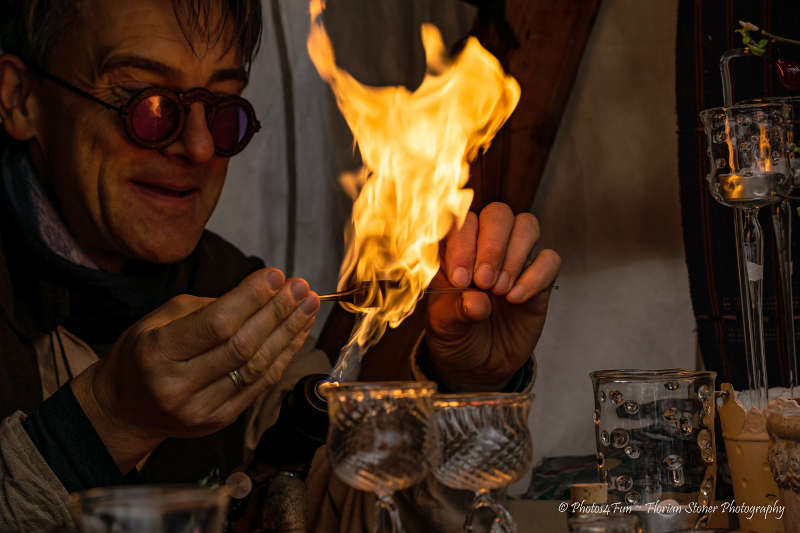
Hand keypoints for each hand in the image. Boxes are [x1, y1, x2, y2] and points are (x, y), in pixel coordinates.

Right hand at [70, 268, 319, 472]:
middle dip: (278, 312)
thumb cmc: (142, 355)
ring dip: (288, 333)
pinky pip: (260, 385)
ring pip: (257, 367)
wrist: (123, 411)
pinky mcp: (219, 421)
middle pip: (242, 345)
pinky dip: (283, 356)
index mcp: (158, 353)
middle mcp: (178, 385)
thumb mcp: (159, 321)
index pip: (216, 323)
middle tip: (301, 287)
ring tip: (308, 306)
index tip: (276, 275)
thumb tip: (260, 293)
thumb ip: (207, 308)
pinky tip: (297, 333)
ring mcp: (200, 409)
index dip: (251, 298)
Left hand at [425, 202, 559, 391]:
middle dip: (492, 244)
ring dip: (514, 255)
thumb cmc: (456, 337)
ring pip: (526, 226)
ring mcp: (515, 260)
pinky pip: (549, 259)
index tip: (460, 279)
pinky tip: (516, 298)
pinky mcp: (539, 278)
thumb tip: (476, 301)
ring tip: (499, 290)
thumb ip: (454, 310)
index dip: (462, 243)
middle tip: (483, 281)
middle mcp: (485, 247)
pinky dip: (535, 276)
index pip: (460, 222)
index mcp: (454, 250)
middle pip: (497, 214)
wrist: (480, 367)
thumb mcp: (444, 328)